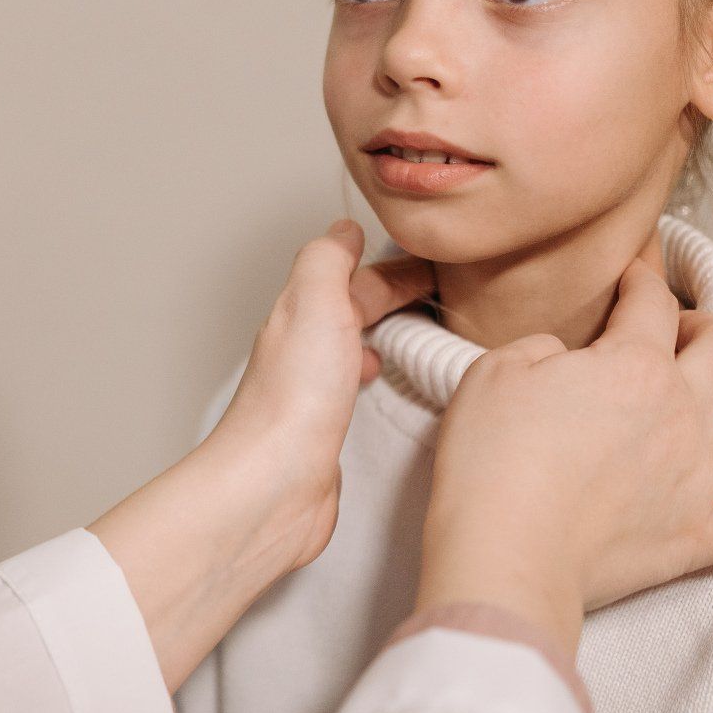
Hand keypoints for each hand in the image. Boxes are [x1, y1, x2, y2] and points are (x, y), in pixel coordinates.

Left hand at [90, 219, 431, 690]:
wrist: (274, 484)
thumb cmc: (293, 400)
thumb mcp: (314, 301)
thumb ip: (328, 259)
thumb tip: (341, 228)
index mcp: (300, 315)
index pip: (350, 277)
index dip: (390, 267)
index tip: (431, 263)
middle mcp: (302, 350)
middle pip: (352, 310)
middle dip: (391, 296)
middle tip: (439, 292)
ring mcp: (313, 393)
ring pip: (352, 347)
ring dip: (382, 333)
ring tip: (420, 332)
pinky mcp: (326, 433)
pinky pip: (354, 390)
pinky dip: (374, 375)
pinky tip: (387, 386)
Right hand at [415, 260, 712, 658]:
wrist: (505, 553)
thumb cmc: (490, 462)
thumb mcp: (493, 372)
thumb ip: (540, 349)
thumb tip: (564, 360)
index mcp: (634, 365)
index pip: (653, 300)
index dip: (640, 280)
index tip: (629, 282)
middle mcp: (684, 414)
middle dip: (702, 332)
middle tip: (671, 343)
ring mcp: (702, 479)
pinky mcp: (700, 539)